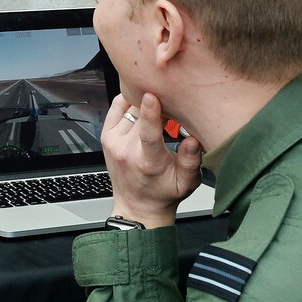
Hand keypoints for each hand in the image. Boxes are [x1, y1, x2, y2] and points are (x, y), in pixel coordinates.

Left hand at [99, 92, 203, 227]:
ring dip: (143, 104)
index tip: (152, 95)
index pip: (147, 134)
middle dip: (157, 104)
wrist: (138, 206)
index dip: (150, 113)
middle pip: (140, 114)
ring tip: (157, 106)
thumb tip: (194, 139)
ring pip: (130, 108)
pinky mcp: (107, 136)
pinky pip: (117, 107)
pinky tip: (140, 104)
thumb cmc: (163, 194)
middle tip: (172, 103)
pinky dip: (129, 101)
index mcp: (148, 162)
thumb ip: (191, 161)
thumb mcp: (186, 183)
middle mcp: (126, 151)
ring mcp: (113, 142)